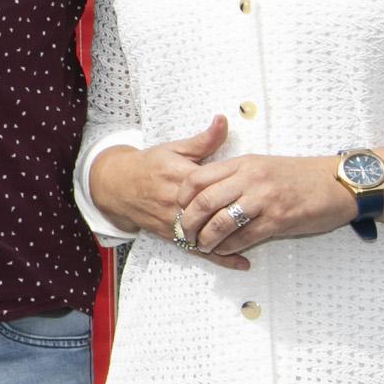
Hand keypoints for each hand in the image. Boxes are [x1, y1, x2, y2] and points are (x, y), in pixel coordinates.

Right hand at [88, 118, 247, 267]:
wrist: (116, 186)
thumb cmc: (149, 165)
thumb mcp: (174, 149)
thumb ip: (203, 140)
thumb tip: (223, 121)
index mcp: (178, 176)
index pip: (211, 184)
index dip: (234, 188)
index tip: (258, 189)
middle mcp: (173, 200)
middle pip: (210, 212)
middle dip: (237, 215)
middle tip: (267, 216)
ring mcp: (170, 220)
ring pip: (205, 233)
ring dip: (232, 238)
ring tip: (260, 238)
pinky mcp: (168, 235)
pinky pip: (196, 248)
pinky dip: (219, 257)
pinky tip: (240, 262)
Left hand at [182, 154, 355, 257]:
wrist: (337, 183)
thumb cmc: (300, 177)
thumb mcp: (263, 165)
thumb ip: (235, 176)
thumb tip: (206, 193)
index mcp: (243, 164)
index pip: (198, 178)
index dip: (182, 196)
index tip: (178, 208)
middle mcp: (250, 179)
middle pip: (204, 201)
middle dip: (188, 221)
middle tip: (184, 232)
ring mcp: (264, 199)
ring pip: (221, 222)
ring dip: (206, 238)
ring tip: (201, 245)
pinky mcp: (278, 219)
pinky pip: (245, 237)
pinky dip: (229, 247)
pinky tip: (224, 251)